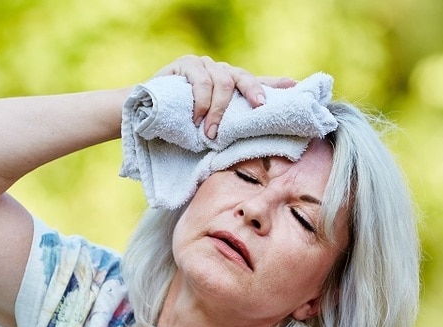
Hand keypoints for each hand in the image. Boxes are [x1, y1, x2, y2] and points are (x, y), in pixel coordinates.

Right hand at [154, 55, 296, 138]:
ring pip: (222, 82)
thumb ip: (230, 128)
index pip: (257, 81)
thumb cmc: (181, 124)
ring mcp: (203, 65)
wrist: (146, 115)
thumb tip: (255, 146)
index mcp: (230, 85)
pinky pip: (200, 80)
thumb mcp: (210, 127)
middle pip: (244, 77)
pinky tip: (195, 117)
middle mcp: (220, 71)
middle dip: (254, 91)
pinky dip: (200, 101)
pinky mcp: (186, 64)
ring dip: (217, 110)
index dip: (276, 83)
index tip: (295, 86)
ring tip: (209, 132)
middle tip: (259, 108)